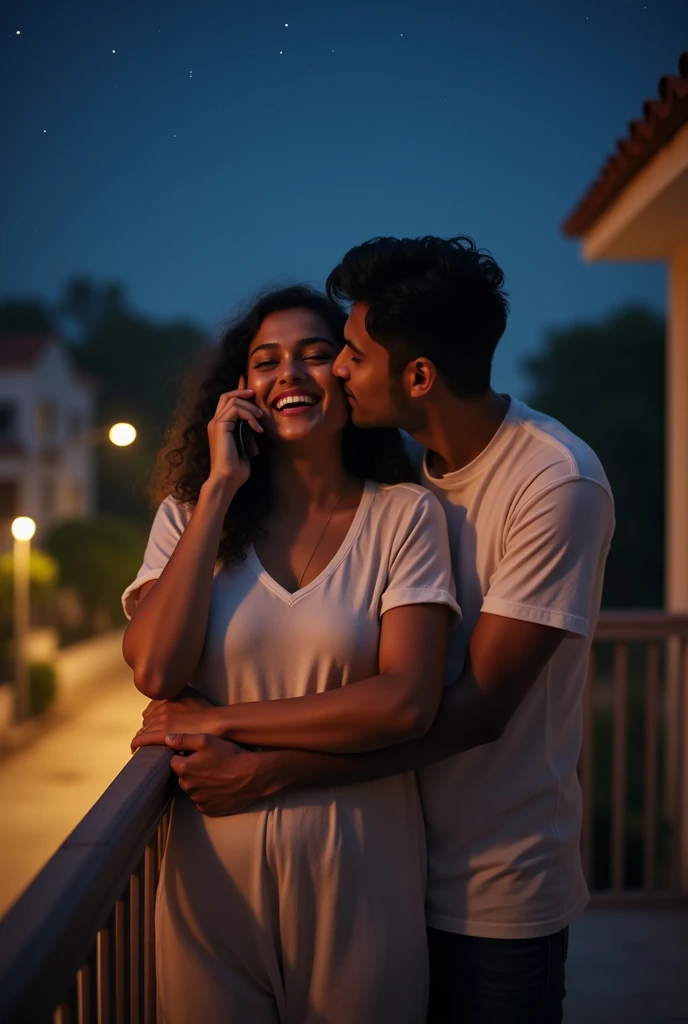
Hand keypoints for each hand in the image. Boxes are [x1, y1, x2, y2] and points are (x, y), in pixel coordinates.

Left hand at [131, 688, 219, 750]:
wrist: (214, 723)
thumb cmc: (207, 712)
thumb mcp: (192, 694)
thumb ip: (180, 692)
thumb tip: (173, 693)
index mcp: (167, 697)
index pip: (151, 709)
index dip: (152, 719)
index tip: (154, 725)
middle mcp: (162, 707)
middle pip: (147, 721)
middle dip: (149, 729)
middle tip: (152, 737)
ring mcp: (161, 720)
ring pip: (144, 730)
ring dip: (144, 737)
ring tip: (146, 745)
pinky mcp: (161, 734)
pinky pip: (142, 739)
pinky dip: (137, 744)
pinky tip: (136, 749)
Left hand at [164, 733, 284, 815]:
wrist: (253, 775)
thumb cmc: (229, 754)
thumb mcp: (207, 740)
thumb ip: (184, 739)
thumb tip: (166, 739)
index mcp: (184, 769)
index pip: (174, 761)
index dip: (184, 756)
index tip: (197, 753)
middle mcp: (187, 788)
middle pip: (183, 777)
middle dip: (191, 770)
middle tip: (208, 763)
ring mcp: (198, 801)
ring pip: (193, 790)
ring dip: (199, 783)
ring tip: (216, 775)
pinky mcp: (209, 810)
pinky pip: (202, 802)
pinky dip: (208, 796)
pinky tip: (219, 787)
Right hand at [207, 374, 263, 490]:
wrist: (227, 479)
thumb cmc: (237, 468)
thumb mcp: (245, 445)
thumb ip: (247, 431)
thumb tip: (257, 421)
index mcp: (220, 426)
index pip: (227, 402)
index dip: (238, 391)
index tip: (250, 387)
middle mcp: (215, 422)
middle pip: (227, 395)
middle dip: (243, 392)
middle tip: (256, 395)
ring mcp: (216, 423)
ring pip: (233, 400)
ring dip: (250, 408)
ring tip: (260, 420)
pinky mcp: (219, 425)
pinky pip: (235, 409)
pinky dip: (249, 416)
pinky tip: (257, 428)